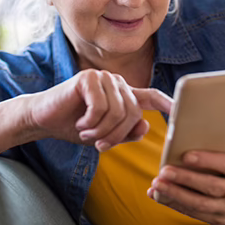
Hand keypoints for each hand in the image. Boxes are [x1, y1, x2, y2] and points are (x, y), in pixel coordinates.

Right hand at [25, 69, 171, 150]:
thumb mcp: (103, 135)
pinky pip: (101, 107)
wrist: (43, 119)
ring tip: (86, 133)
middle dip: (117, 135)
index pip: (151, 97)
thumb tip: (145, 127)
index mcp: (123, 94)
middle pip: (133, 113)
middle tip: (100, 146)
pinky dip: (90, 122)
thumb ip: (125, 133)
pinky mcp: (88, 78)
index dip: (168, 105)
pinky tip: (79, 123)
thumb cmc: (74, 126)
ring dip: (101, 131)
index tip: (180, 116)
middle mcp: (116, 82)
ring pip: (117, 111)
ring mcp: (103, 78)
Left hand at [147, 131, 224, 224]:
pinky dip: (174, 204)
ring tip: (157, 184)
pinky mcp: (217, 220)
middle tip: (164, 171)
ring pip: (200, 204)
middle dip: (186, 179)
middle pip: (211, 187)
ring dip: (176, 195)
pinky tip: (158, 195)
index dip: (207, 161)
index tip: (186, 156)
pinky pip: (193, 213)